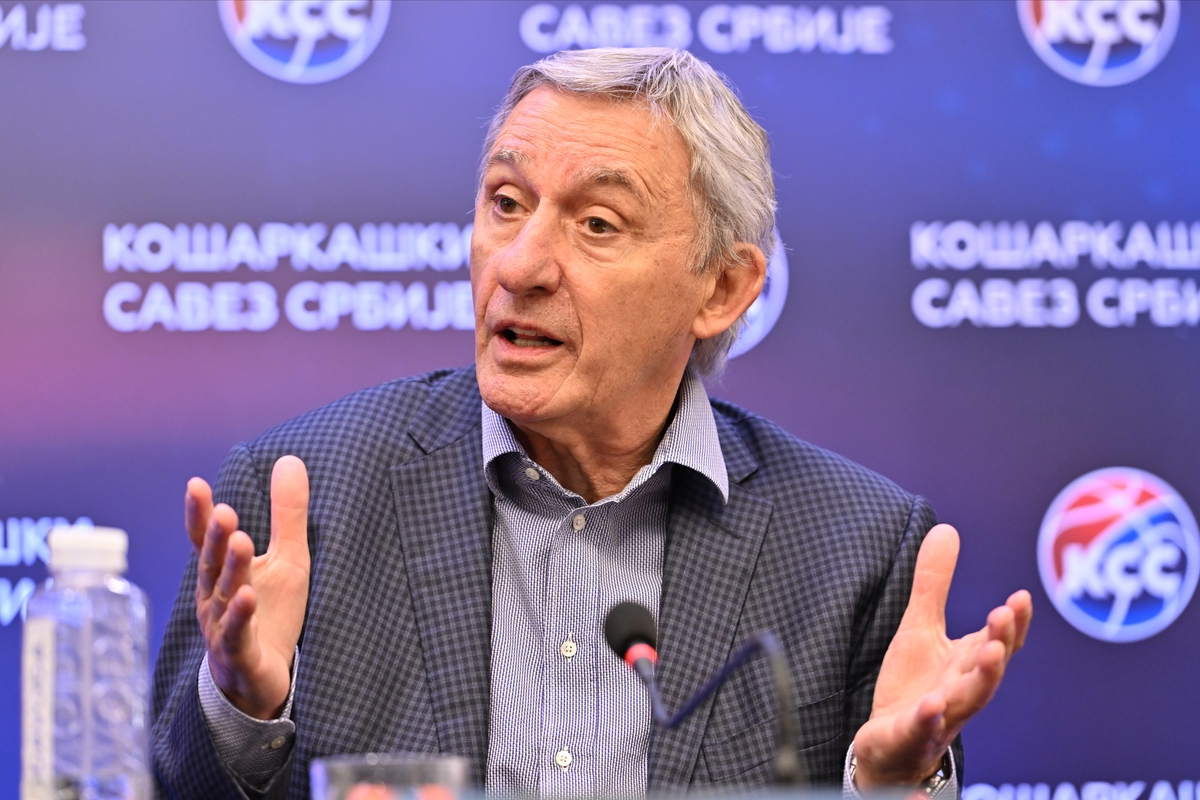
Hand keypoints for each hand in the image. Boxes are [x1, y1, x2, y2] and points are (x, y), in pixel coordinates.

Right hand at [186, 455, 310, 719]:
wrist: (258, 677)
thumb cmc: (268, 611)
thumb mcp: (288, 557)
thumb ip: (287, 513)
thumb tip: (290, 459)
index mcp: (222, 572)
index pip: (206, 540)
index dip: (199, 514)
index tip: (195, 484)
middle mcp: (215, 596)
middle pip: (212, 564)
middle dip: (216, 538)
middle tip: (226, 511)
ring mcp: (223, 626)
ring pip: (224, 595)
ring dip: (231, 569)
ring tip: (240, 540)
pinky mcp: (241, 654)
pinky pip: (238, 634)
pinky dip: (240, 615)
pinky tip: (247, 597)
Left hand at [853, 524, 1031, 786]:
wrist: (891, 746)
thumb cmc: (916, 685)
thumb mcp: (920, 627)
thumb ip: (934, 584)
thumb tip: (946, 528)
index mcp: (968, 664)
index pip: (999, 643)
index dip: (1012, 623)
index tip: (1020, 597)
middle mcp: (962, 691)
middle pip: (987, 669)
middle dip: (999, 643)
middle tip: (1003, 616)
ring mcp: (940, 717)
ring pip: (967, 701)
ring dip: (982, 679)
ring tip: (989, 653)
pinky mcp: (910, 736)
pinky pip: (922, 730)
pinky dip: (929, 719)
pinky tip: (930, 704)